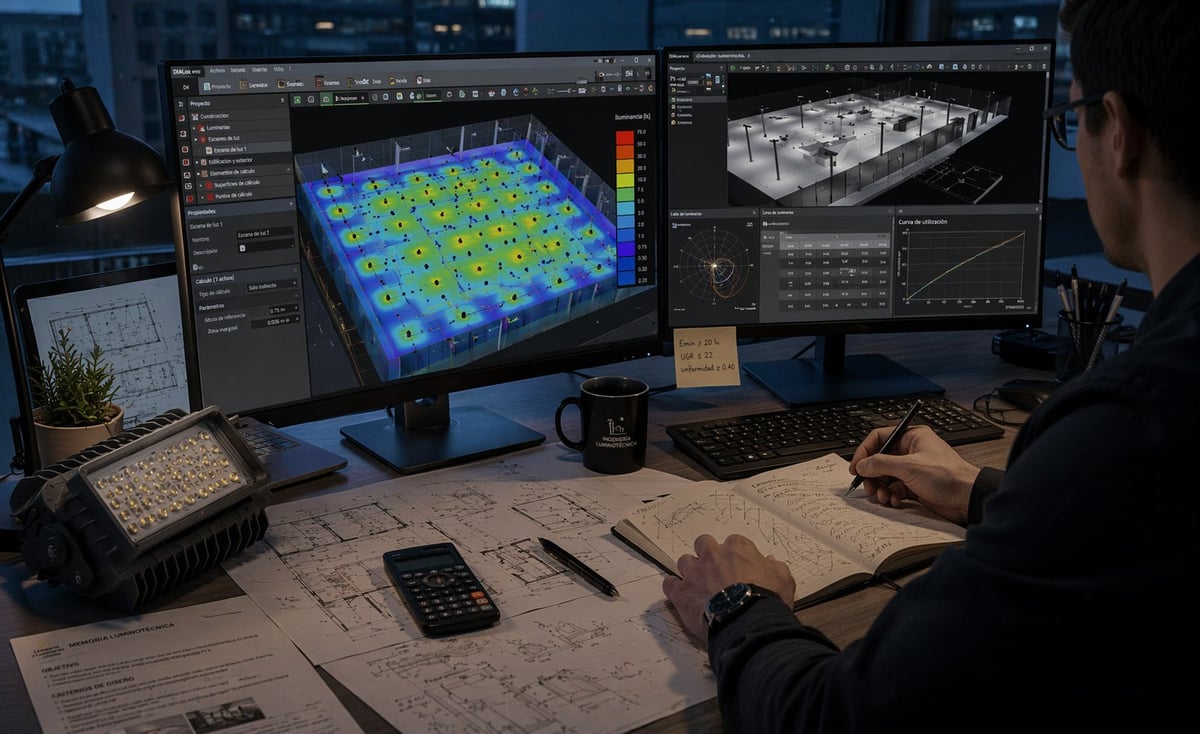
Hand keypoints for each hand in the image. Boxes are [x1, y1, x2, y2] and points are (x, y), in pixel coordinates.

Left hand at [662, 534, 795, 642]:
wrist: (748, 621)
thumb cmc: (767, 598)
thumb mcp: (784, 579)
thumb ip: (775, 567)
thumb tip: (770, 562)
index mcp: (737, 548)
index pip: (732, 543)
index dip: (735, 556)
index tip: (738, 568)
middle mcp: (713, 554)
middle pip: (703, 544)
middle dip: (707, 555)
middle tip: (714, 571)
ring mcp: (694, 572)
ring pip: (684, 561)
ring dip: (690, 571)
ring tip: (698, 585)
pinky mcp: (681, 592)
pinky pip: (669, 584)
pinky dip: (674, 588)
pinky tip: (681, 595)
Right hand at [848, 424, 978, 524]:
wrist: (968, 499)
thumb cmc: (948, 477)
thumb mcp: (910, 467)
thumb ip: (881, 464)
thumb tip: (862, 465)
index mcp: (912, 437)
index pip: (879, 438)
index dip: (864, 452)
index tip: (856, 467)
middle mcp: (911, 451)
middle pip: (880, 460)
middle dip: (872, 475)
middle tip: (868, 487)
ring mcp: (913, 469)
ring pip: (886, 476)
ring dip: (881, 488)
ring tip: (883, 497)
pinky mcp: (916, 485)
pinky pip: (895, 489)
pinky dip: (892, 496)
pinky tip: (895, 501)